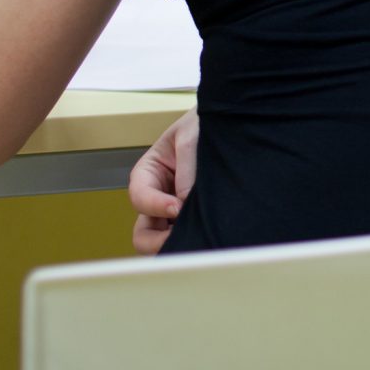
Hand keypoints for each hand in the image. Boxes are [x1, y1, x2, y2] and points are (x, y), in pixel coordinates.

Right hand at [129, 109, 198, 254]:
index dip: (155, 206)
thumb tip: (185, 205)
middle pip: (142, 232)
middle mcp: (157, 196)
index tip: (178, 207)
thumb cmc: (203, 125)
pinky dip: (194, 240)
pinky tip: (209, 236)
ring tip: (198, 240)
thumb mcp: (192, 137)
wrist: (229, 124)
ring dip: (176, 244)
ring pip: (164, 241)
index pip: (139, 197)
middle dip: (156, 241)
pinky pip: (188, 236)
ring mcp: (174, 211)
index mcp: (148, 173)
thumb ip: (187, 169)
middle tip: (181, 239)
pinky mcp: (195, 217)